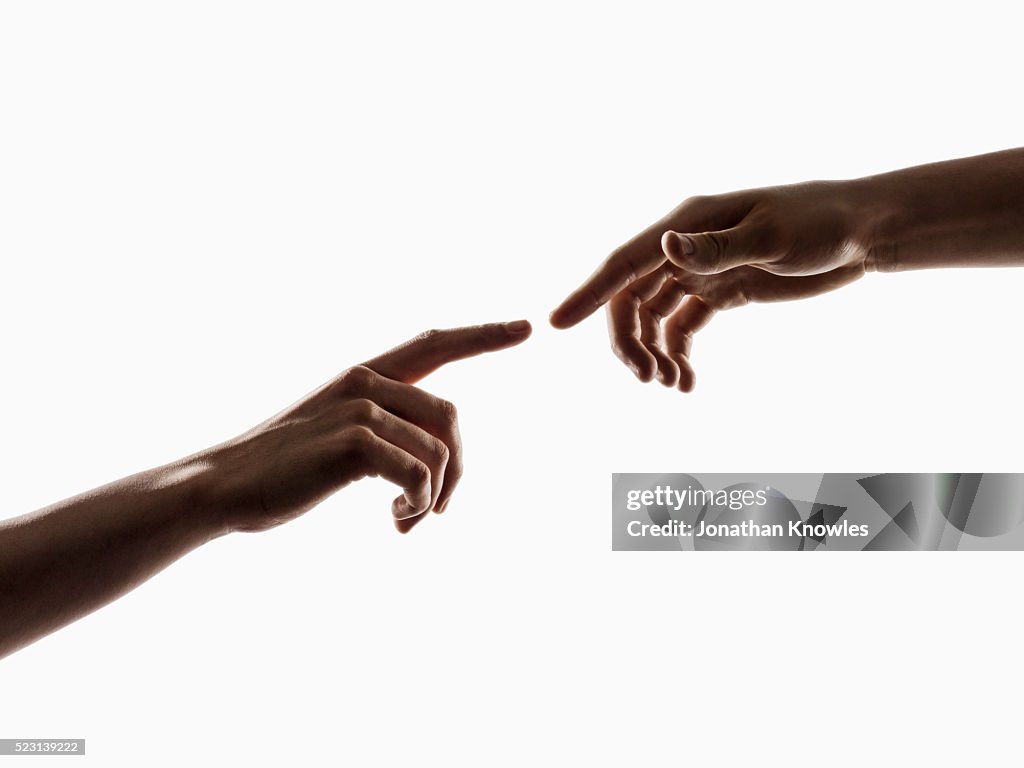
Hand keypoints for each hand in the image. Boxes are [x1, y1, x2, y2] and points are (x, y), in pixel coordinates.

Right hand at [204, 321, 530, 532]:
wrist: (221, 488)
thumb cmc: (281, 471)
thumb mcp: (334, 435)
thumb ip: (382, 430)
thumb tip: (433, 462)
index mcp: (363, 376)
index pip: (433, 344)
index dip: (482, 335)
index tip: (527, 327)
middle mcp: (364, 381)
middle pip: (451, 416)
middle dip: (458, 468)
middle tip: (438, 510)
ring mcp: (359, 407)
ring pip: (438, 450)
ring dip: (434, 497)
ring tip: (406, 521)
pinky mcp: (353, 442)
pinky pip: (420, 473)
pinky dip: (420, 503)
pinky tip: (395, 520)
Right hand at [550, 181, 873, 390]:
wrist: (861, 232)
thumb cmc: (821, 221)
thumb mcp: (772, 235)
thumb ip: (715, 247)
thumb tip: (664, 246)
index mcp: (687, 224)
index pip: (624, 262)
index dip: (587, 293)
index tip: (556, 324)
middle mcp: (685, 246)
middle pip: (631, 298)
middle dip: (628, 340)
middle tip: (646, 378)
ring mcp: (702, 269)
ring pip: (653, 317)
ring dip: (652, 352)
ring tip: (670, 383)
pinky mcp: (721, 290)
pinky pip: (683, 327)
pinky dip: (678, 354)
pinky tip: (687, 381)